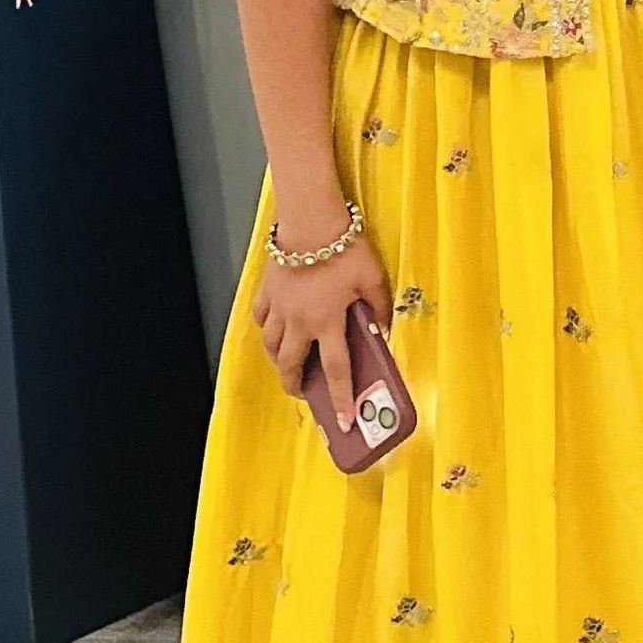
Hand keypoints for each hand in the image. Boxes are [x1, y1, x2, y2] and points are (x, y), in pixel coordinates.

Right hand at [254, 225, 390, 421]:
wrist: (310, 221)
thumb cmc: (344, 248)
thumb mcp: (372, 278)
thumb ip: (377, 307)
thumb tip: (382, 328)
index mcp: (327, 322)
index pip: (337, 370)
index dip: (341, 398)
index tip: (344, 421)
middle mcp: (299, 321)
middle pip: (291, 365)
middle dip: (295, 385)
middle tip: (303, 393)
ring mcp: (278, 307)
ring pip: (271, 346)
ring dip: (280, 361)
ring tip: (289, 365)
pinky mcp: (266, 291)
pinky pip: (261, 319)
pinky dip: (266, 329)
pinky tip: (274, 329)